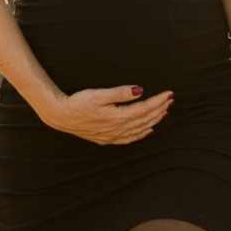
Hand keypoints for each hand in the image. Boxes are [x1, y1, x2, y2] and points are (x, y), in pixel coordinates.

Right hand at [44, 86, 172, 144]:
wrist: (60, 116)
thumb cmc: (78, 103)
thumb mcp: (99, 94)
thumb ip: (120, 93)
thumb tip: (139, 91)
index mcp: (117, 117)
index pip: (144, 108)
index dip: (158, 101)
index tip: (169, 94)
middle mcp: (118, 129)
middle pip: (145, 119)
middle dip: (159, 109)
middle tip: (170, 100)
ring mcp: (113, 136)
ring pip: (140, 129)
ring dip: (153, 121)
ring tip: (164, 112)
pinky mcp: (107, 139)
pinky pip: (129, 139)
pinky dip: (141, 135)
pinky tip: (148, 131)